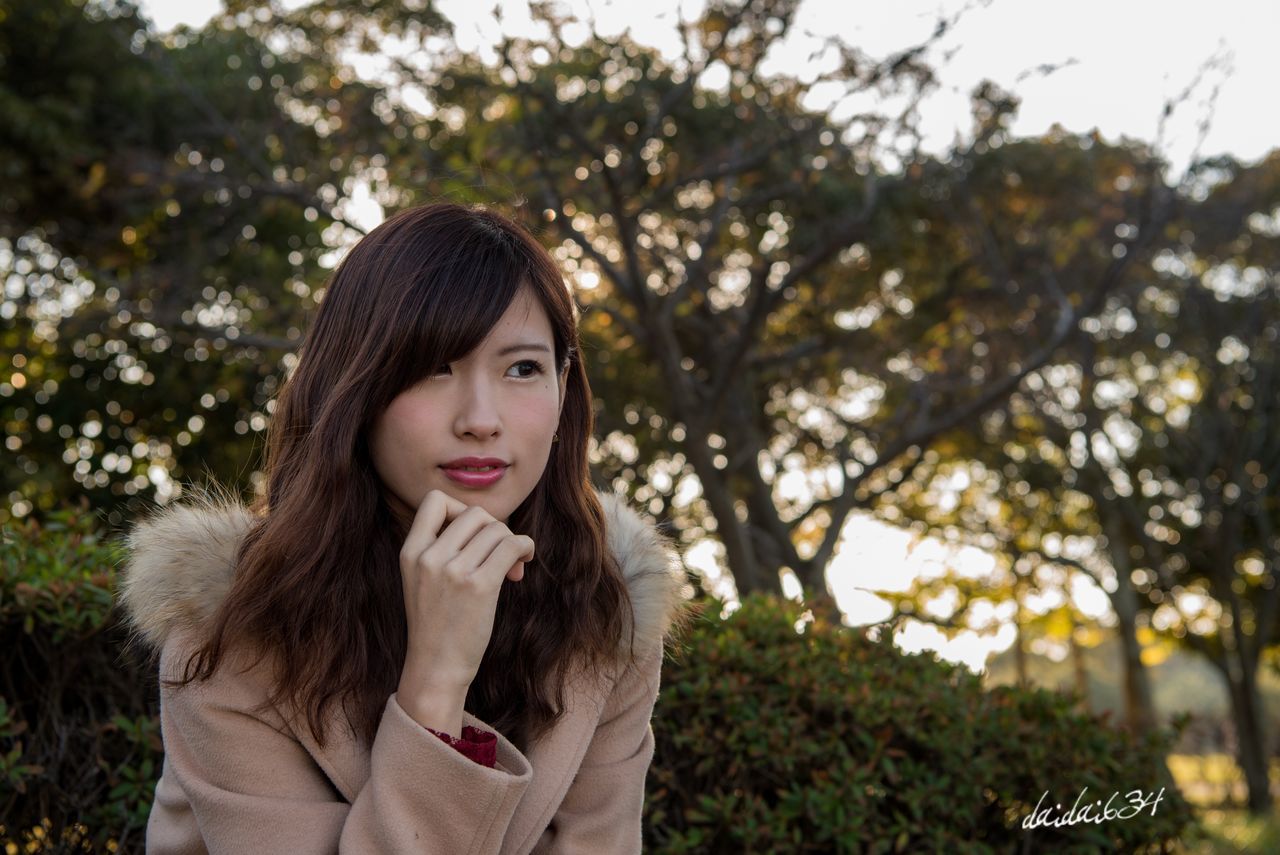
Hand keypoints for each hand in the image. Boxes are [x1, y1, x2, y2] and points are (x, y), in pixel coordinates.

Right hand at [396, 489, 535, 696]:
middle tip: (498, 556)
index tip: (471, 535)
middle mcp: (429, 557)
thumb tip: (490, 524)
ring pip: (496, 529)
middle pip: (474, 513)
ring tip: (511, 567)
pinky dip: (524, 547)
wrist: (436, 668)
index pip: (435, 501)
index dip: (460, 509)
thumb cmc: (436, 625)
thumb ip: (442, 548)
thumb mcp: (422, 580)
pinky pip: (512, 545)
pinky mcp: (479, 587)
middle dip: (493, 529)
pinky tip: (523, 563)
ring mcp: (453, 571)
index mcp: (410, 552)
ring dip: (511, 542)